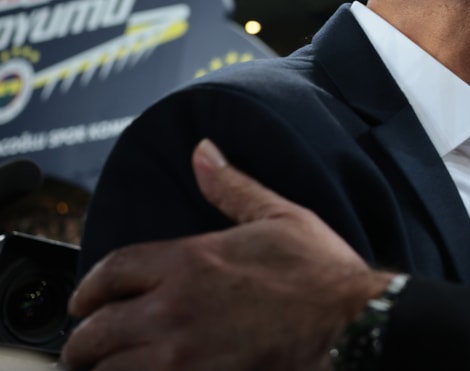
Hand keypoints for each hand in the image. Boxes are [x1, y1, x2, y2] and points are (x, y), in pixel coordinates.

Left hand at [62, 139, 394, 370]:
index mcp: (189, 260)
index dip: (90, 290)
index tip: (87, 302)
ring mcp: (182, 355)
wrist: (354, 323)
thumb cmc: (323, 273)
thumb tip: (203, 152)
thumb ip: (232, 187)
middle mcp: (174, 308)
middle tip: (85, 348)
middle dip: (84, 342)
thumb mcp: (281, 216)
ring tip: (110, 369)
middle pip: (96, 330)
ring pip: (110, 369)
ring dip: (105, 369)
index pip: (111, 271)